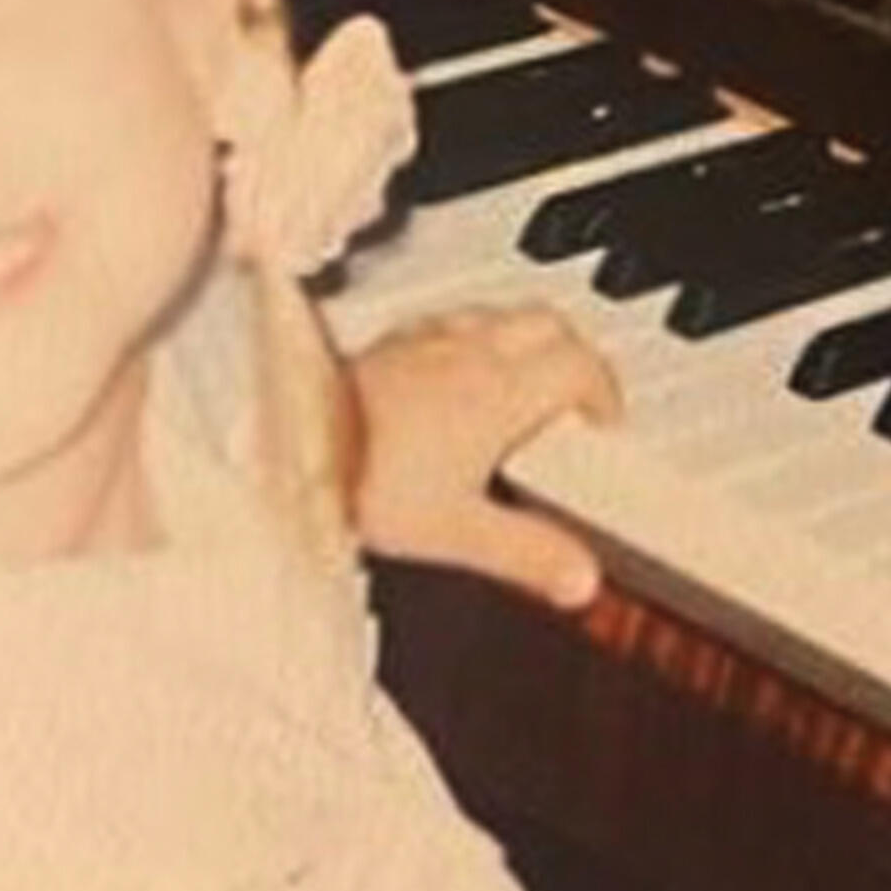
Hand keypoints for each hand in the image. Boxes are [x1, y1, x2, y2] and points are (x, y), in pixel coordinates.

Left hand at [347, 303, 621, 606]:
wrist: (287, 446)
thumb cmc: (362, 480)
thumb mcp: (458, 532)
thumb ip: (527, 554)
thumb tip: (579, 577)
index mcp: (500, 392)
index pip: (580, 367)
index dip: (604, 394)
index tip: (602, 424)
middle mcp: (467, 354)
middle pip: (548, 324)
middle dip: (574, 355)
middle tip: (574, 397)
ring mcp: (424, 342)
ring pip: (498, 314)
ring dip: (523, 341)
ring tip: (521, 383)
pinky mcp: (386, 344)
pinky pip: (447, 321)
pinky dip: (470, 341)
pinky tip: (452, 375)